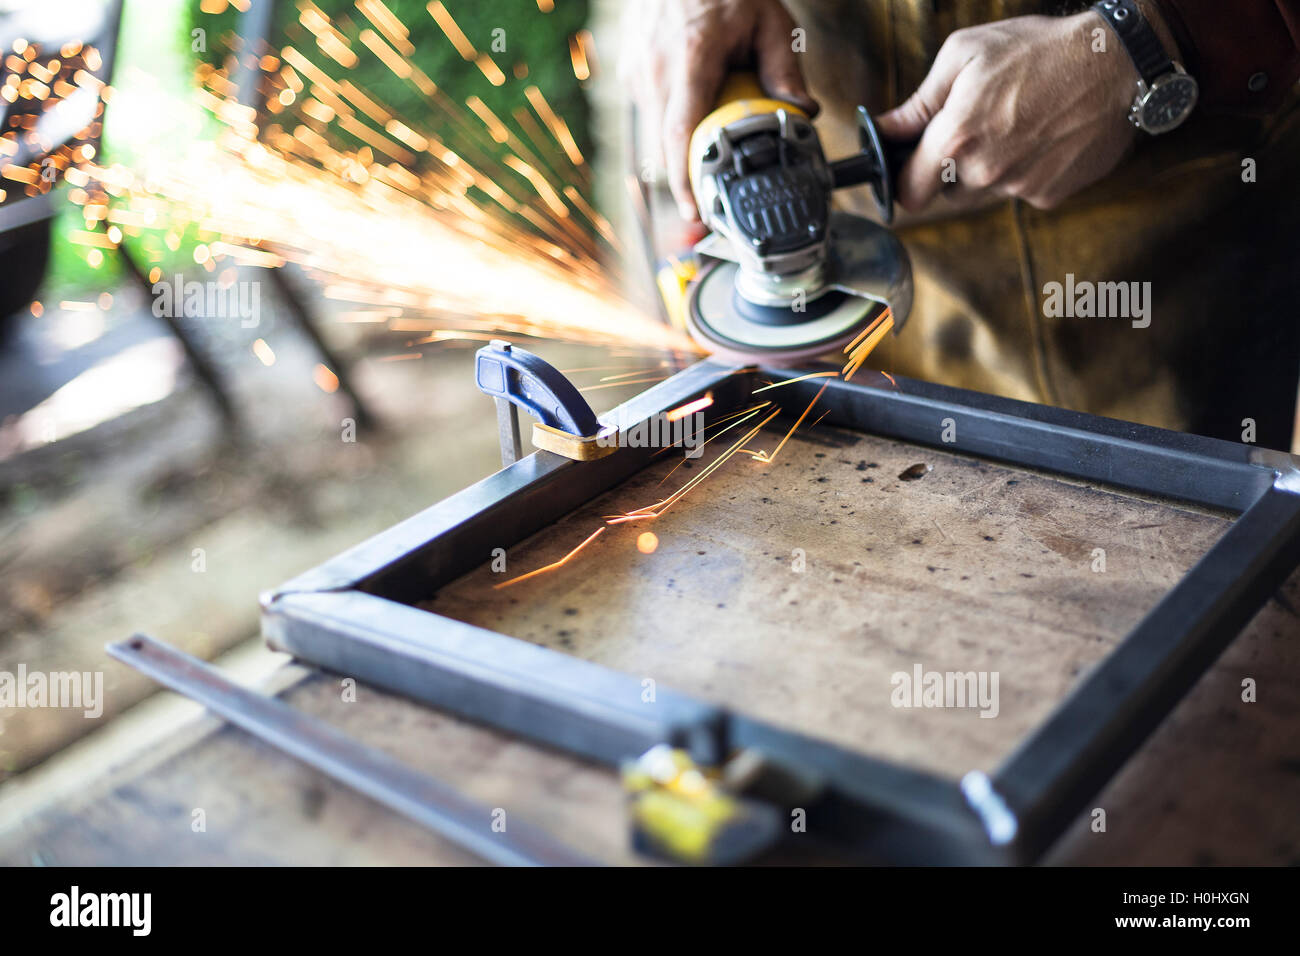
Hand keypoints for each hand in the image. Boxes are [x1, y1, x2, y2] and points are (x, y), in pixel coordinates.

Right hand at [620, 0, 817, 219]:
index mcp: (689, 57)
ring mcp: (637, 72)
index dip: (685, 181)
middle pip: (668, 146)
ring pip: (659, 133)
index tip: (696, 212)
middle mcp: (655, 69)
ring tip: (714, 128)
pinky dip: (675, 122)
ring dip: (685, 143)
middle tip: (717, 187)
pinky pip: (653, 115)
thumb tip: (803, 113)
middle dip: (691, 172)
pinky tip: (697, 105)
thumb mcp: (767, 20)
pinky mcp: (630, 75)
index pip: (679, 133)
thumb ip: (785, 68)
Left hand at [875, 13, 1140, 211]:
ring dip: (989, 169)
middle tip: (978, 127)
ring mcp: (1017, 187)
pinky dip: (1026, 170)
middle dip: (951, 167)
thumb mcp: (964, 55)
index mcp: (954, 138)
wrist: (1114, 63)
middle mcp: (983, 171)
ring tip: (1016, 126)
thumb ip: (918, 102)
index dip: (904, 182)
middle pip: (947, 191)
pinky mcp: (1048, 195)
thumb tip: (882, 130)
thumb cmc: (1037, 50)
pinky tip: (1044, 136)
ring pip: (984, 192)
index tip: (908, 172)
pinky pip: (1021, 191)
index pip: (908, 191)